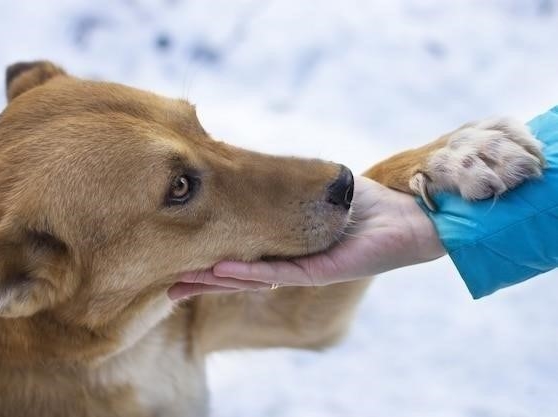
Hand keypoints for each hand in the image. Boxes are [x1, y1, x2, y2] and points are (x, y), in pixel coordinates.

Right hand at [168, 176, 445, 299]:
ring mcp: (305, 271)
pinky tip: (219, 270)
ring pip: (251, 280)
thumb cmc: (367, 203)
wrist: (410, 213)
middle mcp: (292, 265)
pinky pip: (279, 272)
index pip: (242, 258)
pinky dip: (248, 273)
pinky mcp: (322, 272)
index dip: (211, 263)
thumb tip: (256, 168)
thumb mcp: (316, 190)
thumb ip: (287, 188)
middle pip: (239, 277)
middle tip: (168, 288)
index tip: (180, 261)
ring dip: (215, 282)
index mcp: (287, 248)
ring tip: (181, 284)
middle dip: (204, 283)